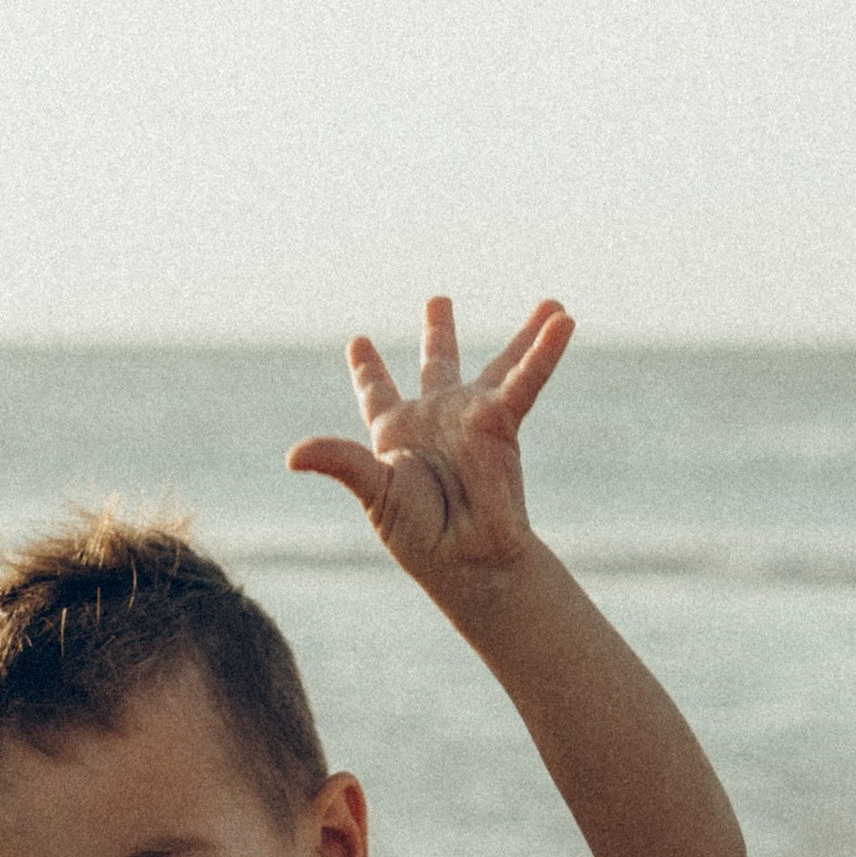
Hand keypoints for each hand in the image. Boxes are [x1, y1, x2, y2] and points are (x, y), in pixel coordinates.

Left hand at [286, 295, 572, 591]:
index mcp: (396, 435)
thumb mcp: (374, 491)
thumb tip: (293, 456)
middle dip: (438, 335)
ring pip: (497, 364)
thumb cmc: (418, 532)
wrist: (466, 555)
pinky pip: (525, 378)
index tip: (358, 342)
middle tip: (439, 302)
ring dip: (521, 336)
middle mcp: (436, 420)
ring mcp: (472, 417)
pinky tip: (562, 322)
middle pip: (436, 364)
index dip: (369, 370)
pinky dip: (544, 351)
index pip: (377, 393)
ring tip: (549, 304)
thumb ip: (339, 461)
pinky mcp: (503, 421)